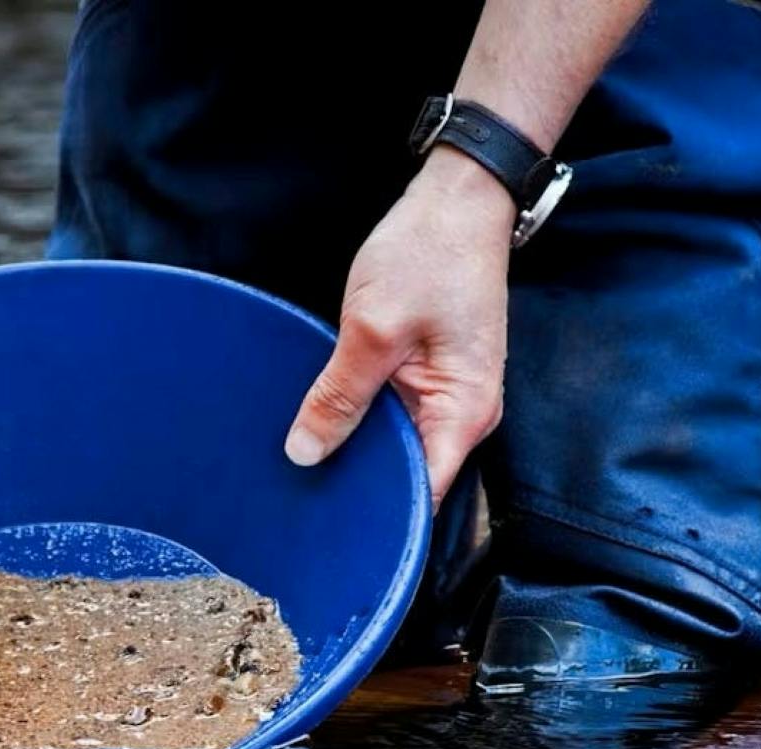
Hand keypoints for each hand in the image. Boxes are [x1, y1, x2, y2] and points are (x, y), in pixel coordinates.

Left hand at [283, 150, 516, 506]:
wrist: (457, 202)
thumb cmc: (428, 255)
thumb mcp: (371, 329)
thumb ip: (339, 396)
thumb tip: (305, 453)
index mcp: (463, 413)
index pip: (423, 495)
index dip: (381, 519)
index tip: (330, 534)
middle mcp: (462, 415)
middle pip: (408, 477)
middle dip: (359, 490)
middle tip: (297, 504)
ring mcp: (446, 396)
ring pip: (395, 447)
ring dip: (355, 453)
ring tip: (300, 470)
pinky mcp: (427, 377)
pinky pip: (391, 417)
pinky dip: (359, 421)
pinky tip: (322, 424)